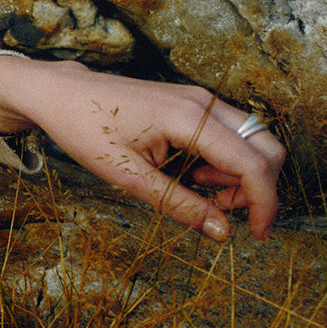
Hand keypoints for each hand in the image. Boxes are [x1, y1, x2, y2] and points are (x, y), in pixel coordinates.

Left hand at [0, 56, 286, 241]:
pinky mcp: (194, 103)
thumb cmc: (85, 129)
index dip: (264, 202)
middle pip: (266, 148)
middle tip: (220, 209)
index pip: (252, 163)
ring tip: (196, 186)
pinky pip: (233, 135)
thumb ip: (179, 204)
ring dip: (241, 175)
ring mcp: (201, 99)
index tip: (257, 234)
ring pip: (253, 141)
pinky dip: (227, 161)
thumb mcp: (127, 175)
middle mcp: (204, 102)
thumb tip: (222, 233)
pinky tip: (193, 172)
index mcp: (189, 117)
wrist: (60, 93)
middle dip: (257, 187)